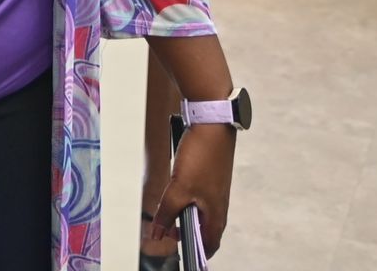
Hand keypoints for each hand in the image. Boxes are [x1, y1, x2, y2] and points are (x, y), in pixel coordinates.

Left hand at [149, 122, 234, 257]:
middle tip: (166, 229)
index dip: (196, 252)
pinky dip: (185, 198)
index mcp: (217, 214)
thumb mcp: (178, 189)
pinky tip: (174, 189)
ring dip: (183, 213)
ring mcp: (215, 191)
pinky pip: (197, 196)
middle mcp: (219, 205)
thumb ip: (166, 213)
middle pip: (202, 229)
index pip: (210, 245)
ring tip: (167, 210)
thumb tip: (157, 234)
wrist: (211, 124)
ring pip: (198, 211)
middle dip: (185, 232)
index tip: (181, 253)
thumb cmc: (202, 157)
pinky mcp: (210, 178)